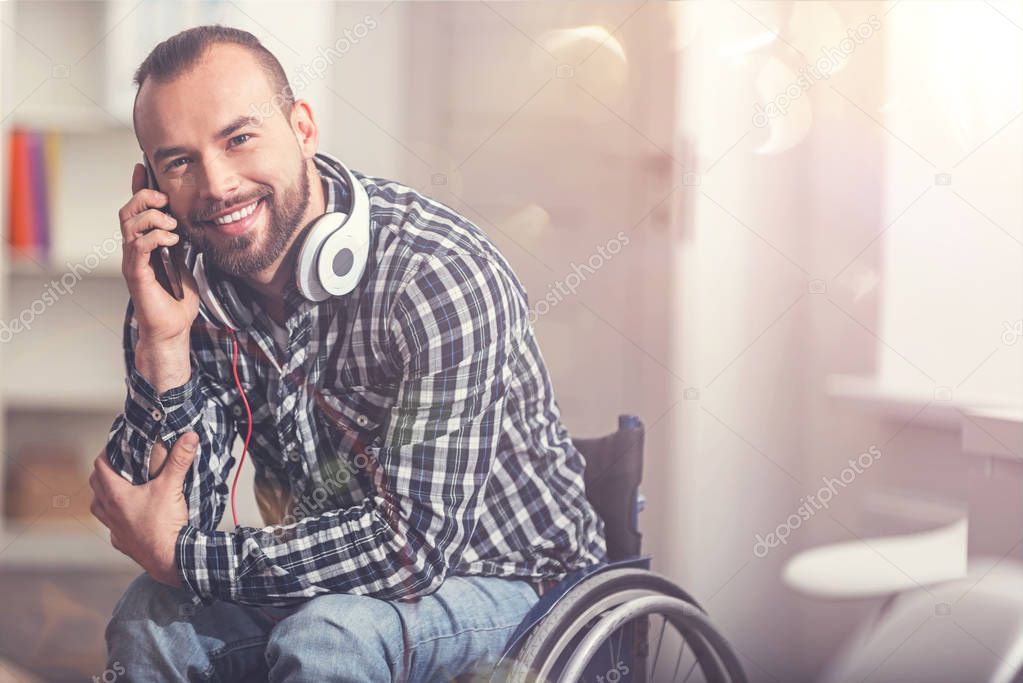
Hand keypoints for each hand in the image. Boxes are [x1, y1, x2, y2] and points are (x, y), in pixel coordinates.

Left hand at [90, 431, 199, 587]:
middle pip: (95, 485)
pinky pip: (111, 527)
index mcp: (116, 495)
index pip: (100, 466)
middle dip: (105, 472)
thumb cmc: (164, 525)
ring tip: (119, 488)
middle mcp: (109, 512)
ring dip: (104, 496)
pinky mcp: (122, 542)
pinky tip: (129, 516)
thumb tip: (189, 437)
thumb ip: (179, 460)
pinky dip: (116, 518)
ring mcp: (114, 529)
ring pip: (98, 507)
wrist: (169, 559)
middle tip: (119, 463)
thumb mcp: (172, 487)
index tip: (116, 445)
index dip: (106, 452)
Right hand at [119, 162, 199, 342]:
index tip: (144, 167)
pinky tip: (172, 240)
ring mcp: (133, 261)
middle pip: (127, 211)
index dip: (138, 187)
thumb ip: (183, 243)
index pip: (137, 210)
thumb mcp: (185, 263)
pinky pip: (138, 246)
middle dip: (145, 198)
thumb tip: (192, 223)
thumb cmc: (177, 300)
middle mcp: (134, 250)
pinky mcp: (136, 274)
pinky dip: (155, 237)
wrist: (173, 328)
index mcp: (145, 245)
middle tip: (165, 199)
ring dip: (153, 218)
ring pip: (130, 225)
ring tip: (173, 226)